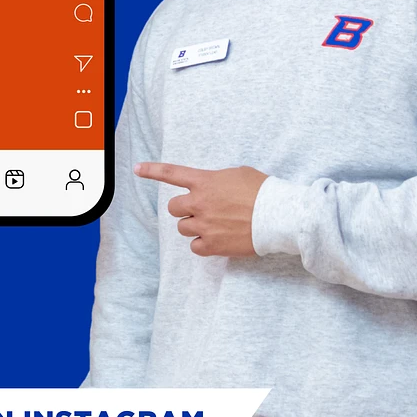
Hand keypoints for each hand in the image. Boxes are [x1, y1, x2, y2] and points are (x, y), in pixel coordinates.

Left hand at [135, 162, 266, 257]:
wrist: (278, 215)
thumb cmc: (263, 191)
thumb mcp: (237, 174)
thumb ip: (217, 180)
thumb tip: (212, 189)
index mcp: (204, 182)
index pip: (171, 174)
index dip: (152, 171)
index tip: (137, 168)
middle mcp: (199, 202)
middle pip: (173, 208)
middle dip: (184, 209)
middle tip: (202, 210)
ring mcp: (205, 225)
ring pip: (183, 228)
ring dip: (194, 226)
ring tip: (215, 225)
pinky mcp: (213, 245)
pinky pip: (195, 247)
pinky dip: (203, 245)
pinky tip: (217, 239)